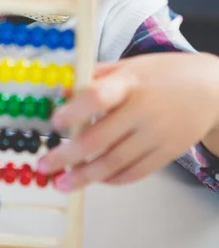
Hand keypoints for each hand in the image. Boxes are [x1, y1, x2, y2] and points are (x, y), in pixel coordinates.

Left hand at [38, 53, 218, 190]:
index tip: (54, 122)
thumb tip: (62, 90)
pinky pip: (135, 173)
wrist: (212, 90)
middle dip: (68, 156)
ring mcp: (156, 134)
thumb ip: (97, 76)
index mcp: (130, 82)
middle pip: (100, 138)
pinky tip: (96, 180)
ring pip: (115, 162)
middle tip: (45, 166)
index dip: (74, 111)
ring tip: (62, 183)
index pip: (99, 96)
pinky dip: (112, 179)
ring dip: (85, 176)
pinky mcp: (168, 153)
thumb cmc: (164, 74)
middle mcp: (142, 110)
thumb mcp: (131, 65)